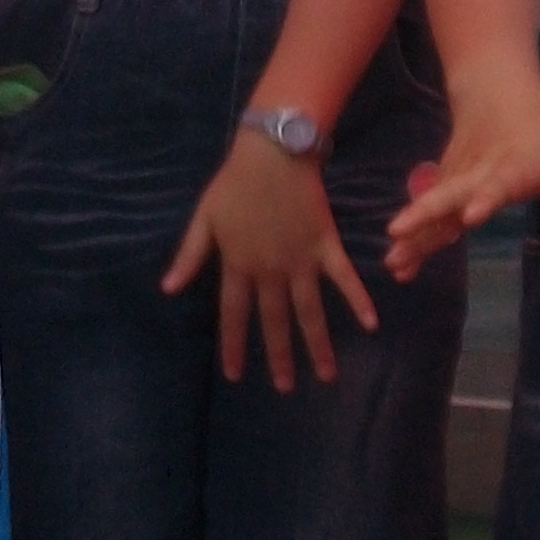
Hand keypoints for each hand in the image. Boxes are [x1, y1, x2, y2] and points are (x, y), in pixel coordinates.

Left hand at [163, 133, 377, 390]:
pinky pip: (343, 277)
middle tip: (285, 387)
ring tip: (327, 375)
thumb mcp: (204, 218)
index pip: (234, 315)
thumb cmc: (235, 182)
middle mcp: (270, 270)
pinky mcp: (325, 245)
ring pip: (309, 310)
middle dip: (280, 356)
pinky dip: (358, 299)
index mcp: (239, 265)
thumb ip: (190, 256)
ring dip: (318, 344)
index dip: (233, 345)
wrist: (274, 152)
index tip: (234, 376)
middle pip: (275, 321)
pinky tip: (371, 323)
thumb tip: (168, 289)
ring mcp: (301, 260)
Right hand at [384, 72, 539, 282]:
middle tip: (399, 232)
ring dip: (412, 234)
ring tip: (393, 263)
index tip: (472, 216)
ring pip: (431, 207)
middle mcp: (476, 173)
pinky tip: (398, 264)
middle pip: (448, 193)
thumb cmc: (539, 128)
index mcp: (512, 166)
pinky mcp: (443, 185)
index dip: (486, 199)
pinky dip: (412, 237)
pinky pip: (427, 213)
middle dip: (425, 214)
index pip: (498, 183)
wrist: (496, 92)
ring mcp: (455, 179)